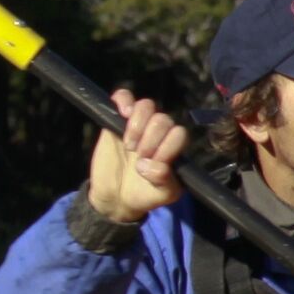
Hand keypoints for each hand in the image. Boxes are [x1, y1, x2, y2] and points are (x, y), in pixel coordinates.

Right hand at [84, 86, 190, 224]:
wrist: (115, 198)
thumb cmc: (144, 195)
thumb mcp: (162, 195)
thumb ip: (166, 181)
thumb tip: (154, 165)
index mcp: (173, 147)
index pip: (179, 133)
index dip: (167, 147)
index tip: (152, 164)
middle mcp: (158, 133)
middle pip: (163, 119)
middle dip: (150, 140)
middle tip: (139, 157)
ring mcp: (138, 124)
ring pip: (147, 105)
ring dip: (138, 125)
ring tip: (129, 145)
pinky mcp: (116, 119)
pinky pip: (124, 96)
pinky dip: (123, 101)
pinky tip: (122, 115)